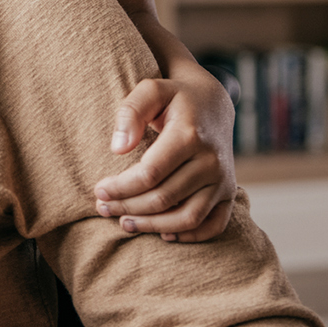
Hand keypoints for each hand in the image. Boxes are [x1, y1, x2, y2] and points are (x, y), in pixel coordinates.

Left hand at [94, 74, 238, 241]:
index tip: (99, 190)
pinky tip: (164, 234)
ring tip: (125, 223)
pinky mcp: (229, 192)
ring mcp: (223, 179)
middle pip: (163, 198)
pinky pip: (214, 225)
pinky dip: (190, 236)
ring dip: (152, 226)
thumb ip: (130, 113)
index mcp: (190, 135)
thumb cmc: (174, 97)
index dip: (120, 187)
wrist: (213, 104)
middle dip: (127, 207)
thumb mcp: (150, 90)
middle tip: (103, 208)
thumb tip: (118, 149)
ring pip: (187, 217)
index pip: (149, 174)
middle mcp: (211, 161)